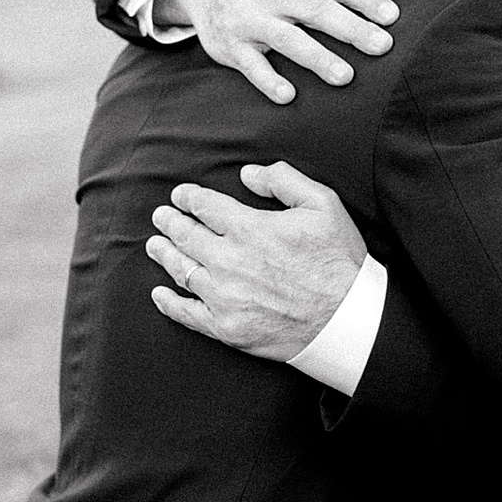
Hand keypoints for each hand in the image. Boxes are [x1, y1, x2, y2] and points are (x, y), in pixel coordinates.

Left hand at [144, 162, 367, 360]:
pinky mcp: (226, 327)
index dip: (188, 198)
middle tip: (161, 216)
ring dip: (165, 254)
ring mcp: (224, 297)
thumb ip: (283, 180)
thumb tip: (248, 174)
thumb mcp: (323, 204)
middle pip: (186, 236)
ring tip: (155, 245)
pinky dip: (169, 303)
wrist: (346, 319)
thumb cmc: (338, 261)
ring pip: (181, 270)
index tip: (180, 196)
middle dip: (170, 222)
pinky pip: (187, 314)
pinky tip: (159, 294)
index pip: (204, 207)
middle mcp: (229, 261)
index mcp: (249, 228)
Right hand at [157, 0, 398, 104]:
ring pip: (287, 39)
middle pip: (317, 11)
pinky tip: (289, 96)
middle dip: (351, 29)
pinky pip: (250, 65)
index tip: (392, 16)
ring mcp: (250, 20)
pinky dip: (268, 81)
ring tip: (346, 77)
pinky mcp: (231, 46)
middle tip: (383, 47)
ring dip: (316, 58)